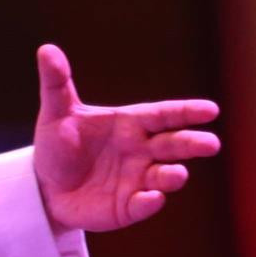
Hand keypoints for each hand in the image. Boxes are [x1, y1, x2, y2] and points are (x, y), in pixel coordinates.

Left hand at [28, 44, 219, 232]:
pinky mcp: (128, 207)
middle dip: (192, 144)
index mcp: (131, 124)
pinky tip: (152, 198)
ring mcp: (137, 180)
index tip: (211, 110)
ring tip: (176, 174)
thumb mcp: (56, 112)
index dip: (187, 112)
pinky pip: (143, 205)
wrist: (44, 185)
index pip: (164, 115)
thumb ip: (56, 82)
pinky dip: (149, 202)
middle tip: (211, 144)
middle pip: (173, 145)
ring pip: (164, 177)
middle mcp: (141, 151)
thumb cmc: (58, 144)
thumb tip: (46, 49)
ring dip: (172, 175)